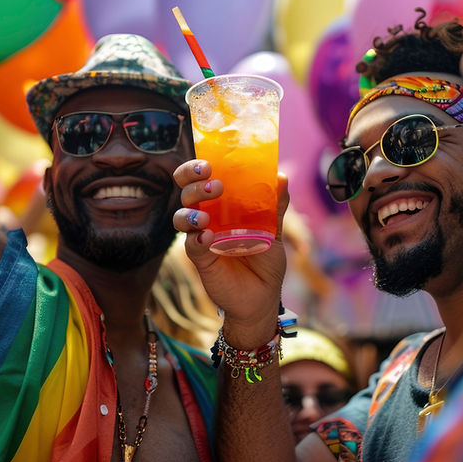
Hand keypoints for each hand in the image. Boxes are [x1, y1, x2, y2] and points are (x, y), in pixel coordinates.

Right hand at [172, 160, 288, 346]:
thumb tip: (281, 177)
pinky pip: (191, 246)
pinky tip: (207, 237)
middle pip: (187, 193)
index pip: (201, 179)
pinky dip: (196, 239)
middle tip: (214, 184)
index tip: (208, 163)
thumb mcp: (275, 232)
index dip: (196, 168)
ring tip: (205, 217)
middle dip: (193, 184)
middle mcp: (207, 218)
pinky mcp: (201, 260)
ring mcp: (201, 238)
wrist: (263, 298)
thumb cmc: (265, 262)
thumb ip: (276, 207)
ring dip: (190, 212)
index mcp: (222, 206)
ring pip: (182, 217)